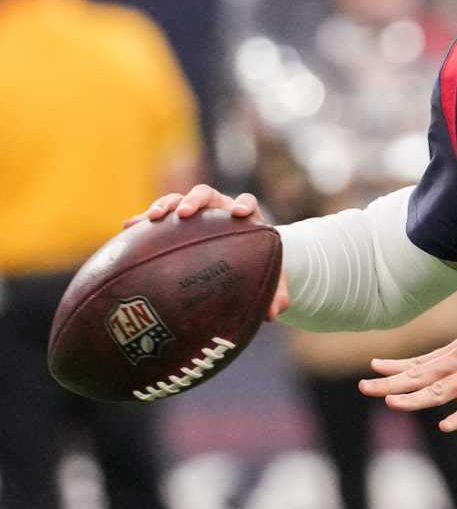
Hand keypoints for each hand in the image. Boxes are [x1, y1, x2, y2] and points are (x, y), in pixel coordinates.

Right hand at [129, 184, 288, 317]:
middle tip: (185, 213)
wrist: (236, 261)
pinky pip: (157, 217)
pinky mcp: (173, 223)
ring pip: (178, 200)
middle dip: (195, 200)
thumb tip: (273, 314)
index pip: (247, 203)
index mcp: (244, 219)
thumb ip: (276, 295)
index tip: (240, 213)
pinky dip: (143, 220)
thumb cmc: (254, 269)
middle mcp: (217, 210)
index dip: (244, 204)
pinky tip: (127, 227)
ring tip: (152, 218)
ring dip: (165, 205)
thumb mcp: (268, 281)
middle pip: (206, 194)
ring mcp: (194, 214)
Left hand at [359, 318, 456, 431]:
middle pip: (420, 375)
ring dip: (415, 398)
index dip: (395, 367)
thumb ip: (456, 361)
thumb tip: (436, 370)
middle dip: (391, 383)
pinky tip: (445, 426)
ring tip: (392, 403)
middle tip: (364, 387)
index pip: (420, 362)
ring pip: (440, 390)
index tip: (372, 369)